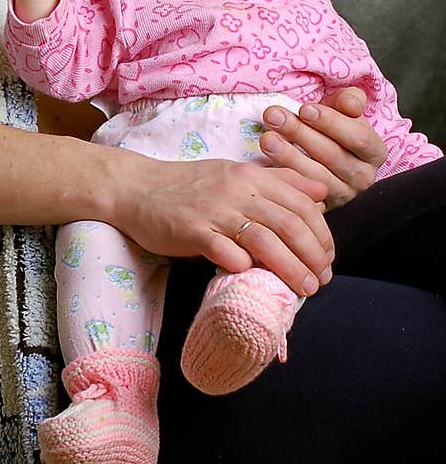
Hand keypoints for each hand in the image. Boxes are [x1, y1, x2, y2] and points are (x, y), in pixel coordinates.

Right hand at [106, 152, 333, 296]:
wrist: (136, 187)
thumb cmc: (188, 185)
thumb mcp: (234, 174)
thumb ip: (277, 182)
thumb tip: (320, 194)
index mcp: (251, 176)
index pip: (302, 204)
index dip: (322, 234)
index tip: (328, 257)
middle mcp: (237, 190)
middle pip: (290, 224)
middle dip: (314, 256)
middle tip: (322, 279)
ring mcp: (214, 211)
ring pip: (265, 241)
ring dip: (291, 269)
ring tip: (304, 289)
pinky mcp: (191, 231)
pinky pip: (225, 252)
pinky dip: (245, 267)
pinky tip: (253, 278)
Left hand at [259, 87, 385, 209]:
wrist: (325, 153)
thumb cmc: (334, 128)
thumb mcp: (345, 110)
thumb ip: (351, 101)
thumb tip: (350, 104)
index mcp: (374, 152)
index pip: (358, 138)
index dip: (331, 122)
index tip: (304, 109)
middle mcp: (363, 177)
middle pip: (331, 155)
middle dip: (299, 133)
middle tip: (273, 116)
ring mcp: (342, 196)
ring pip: (314, 176)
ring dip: (287, 155)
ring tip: (266, 138)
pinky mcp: (321, 208)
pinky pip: (301, 195)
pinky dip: (283, 178)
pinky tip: (266, 165)